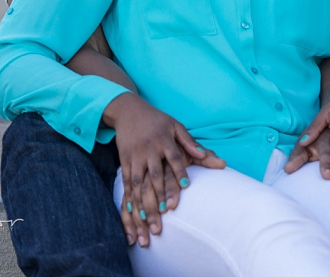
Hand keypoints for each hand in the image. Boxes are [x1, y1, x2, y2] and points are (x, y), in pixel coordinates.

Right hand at [103, 94, 224, 245]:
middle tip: (168, 211)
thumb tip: (205, 155)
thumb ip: (190, 142)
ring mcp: (135, 155)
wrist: (129, 111)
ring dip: (144, 200)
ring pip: (140, 181)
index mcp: (164, 139)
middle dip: (161, 193)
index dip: (180, 170)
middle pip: (156, 173)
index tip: (186, 185)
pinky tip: (132, 210)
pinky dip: (129, 195)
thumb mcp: (175, 126)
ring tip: (150, 218)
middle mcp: (149, 148)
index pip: (174, 157)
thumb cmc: (157, 120)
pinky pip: (127, 180)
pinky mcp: (124, 160)